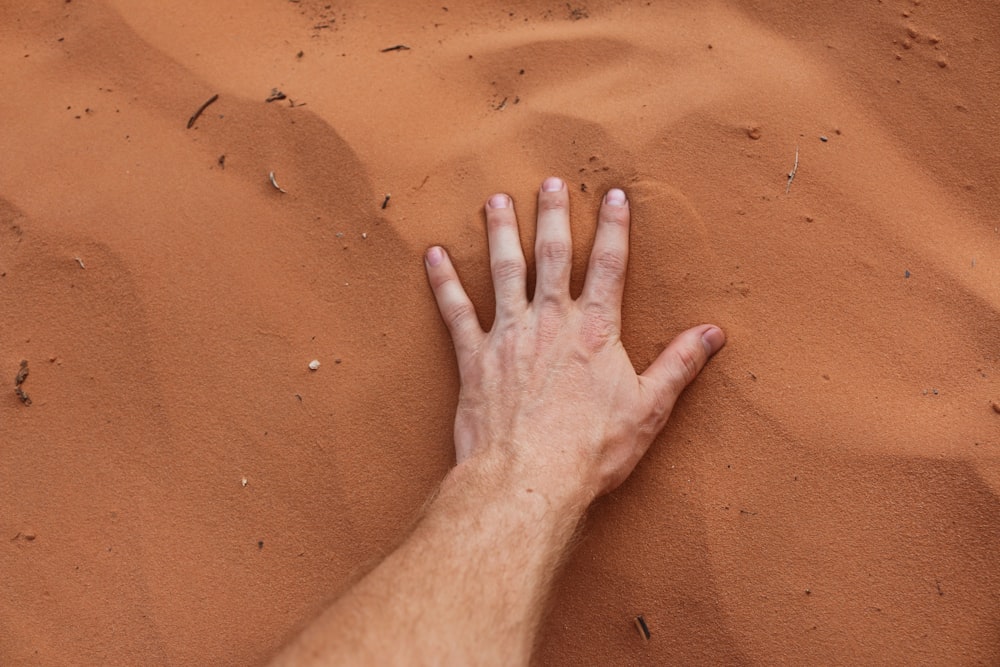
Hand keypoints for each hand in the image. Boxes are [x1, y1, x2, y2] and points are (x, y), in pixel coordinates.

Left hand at [425, 177, 724, 502]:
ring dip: (500, 233)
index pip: (609, 266)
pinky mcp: (474, 359)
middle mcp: (551, 322)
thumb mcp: (648, 409)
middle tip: (549, 183)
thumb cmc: (590, 450)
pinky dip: (443, 282)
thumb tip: (713, 334)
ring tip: (496, 201)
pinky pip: (456, 311)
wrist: (528, 479)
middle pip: (553, 255)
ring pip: (504, 271)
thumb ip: (678, 366)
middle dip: (552, 216)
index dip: (614, 228)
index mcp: (594, 331)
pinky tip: (434, 256)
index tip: (613, 196)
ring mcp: (509, 336)